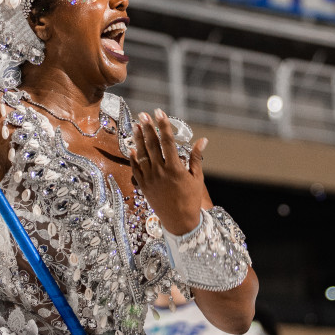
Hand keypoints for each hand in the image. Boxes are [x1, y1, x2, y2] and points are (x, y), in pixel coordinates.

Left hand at [129, 109, 207, 234]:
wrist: (179, 221)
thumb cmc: (191, 199)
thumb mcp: (197, 178)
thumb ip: (196, 158)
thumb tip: (202, 139)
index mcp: (175, 168)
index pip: (167, 141)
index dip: (163, 125)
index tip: (160, 113)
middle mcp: (160, 172)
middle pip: (152, 145)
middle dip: (148, 127)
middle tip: (143, 114)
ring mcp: (150, 179)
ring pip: (142, 154)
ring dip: (138, 138)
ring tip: (136, 125)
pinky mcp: (143, 186)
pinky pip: (135, 169)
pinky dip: (133, 157)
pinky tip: (132, 147)